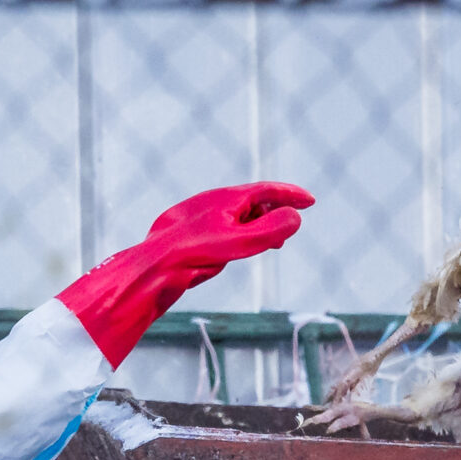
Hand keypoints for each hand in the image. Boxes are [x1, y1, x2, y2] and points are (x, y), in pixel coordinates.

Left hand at [58, 182, 313, 364]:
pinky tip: (237, 252)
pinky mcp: (188, 234)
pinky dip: (239, 235)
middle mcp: (212, 203)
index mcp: (227, 198)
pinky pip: (222, 228)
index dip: (291, 195)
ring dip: (258, 226)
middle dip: (275, 212)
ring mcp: (199, 217)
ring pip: (237, 216)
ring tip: (271, 243)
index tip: (310, 202)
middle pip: (252, 201)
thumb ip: (270, 230)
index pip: (267, 190)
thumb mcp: (239, 243)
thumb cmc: (191, 254)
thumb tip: (294, 218)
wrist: (150, 269)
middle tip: (291, 227)